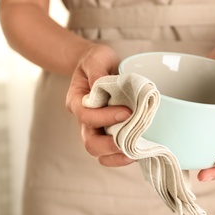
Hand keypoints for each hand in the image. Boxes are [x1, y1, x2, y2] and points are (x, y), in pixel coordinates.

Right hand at [66, 44, 133, 166]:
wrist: (97, 65)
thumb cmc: (96, 60)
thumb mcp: (95, 58)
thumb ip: (96, 71)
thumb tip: (100, 84)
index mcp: (77, 101)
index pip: (87, 116)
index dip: (106, 117)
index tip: (127, 112)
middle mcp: (84, 119)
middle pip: (90, 142)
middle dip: (110, 146)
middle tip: (131, 141)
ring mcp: (96, 128)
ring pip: (100, 152)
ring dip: (116, 156)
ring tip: (135, 153)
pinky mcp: (108, 131)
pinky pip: (111, 151)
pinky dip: (122, 155)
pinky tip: (137, 151)